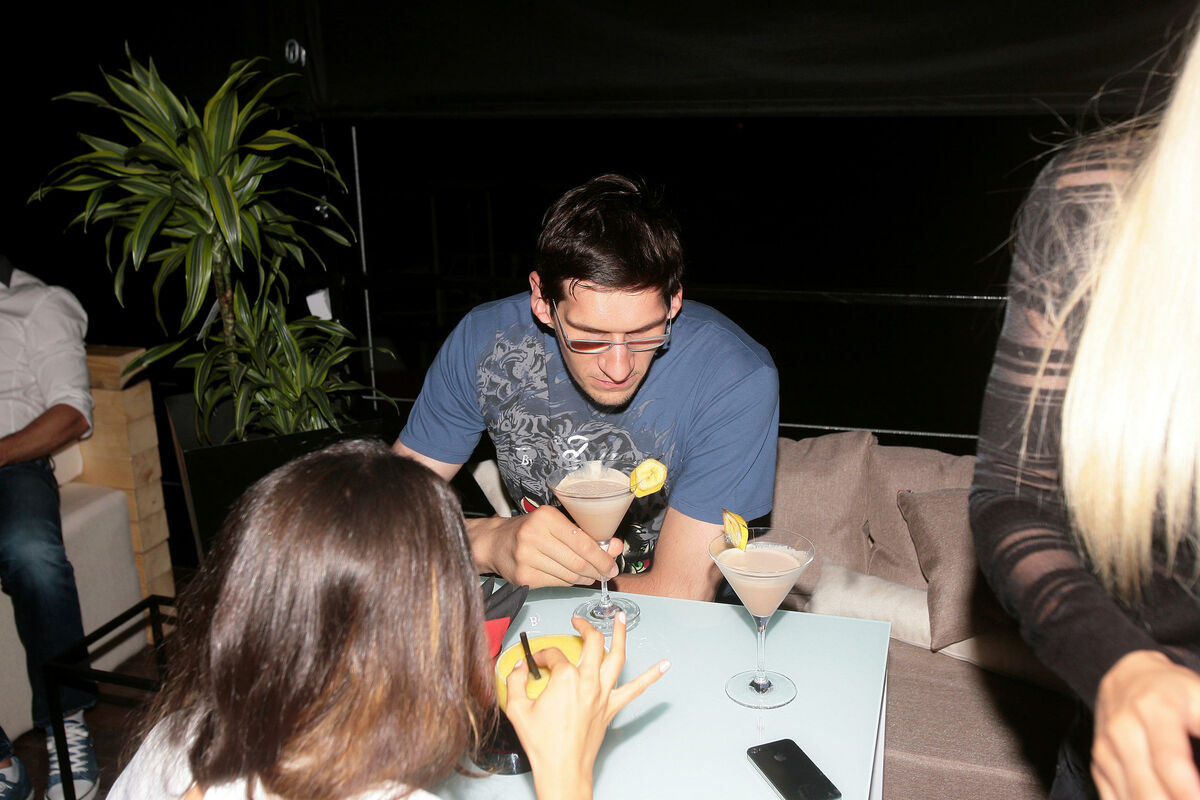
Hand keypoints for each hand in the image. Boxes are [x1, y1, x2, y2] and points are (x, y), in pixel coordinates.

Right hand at [469, 505, 621, 587]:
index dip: (602, 558)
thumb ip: (587, 535)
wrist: (496, 542)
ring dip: (585, 579)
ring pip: (569, 576)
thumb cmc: (531, 530)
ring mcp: (526, 559)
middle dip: (597, 571)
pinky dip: (569, 583)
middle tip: (606, 573)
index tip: (612, 565)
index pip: (583, 542)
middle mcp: (533, 536)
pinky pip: (557, 584)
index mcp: (546, 517)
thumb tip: (615, 548)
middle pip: (577, 563)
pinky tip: (572, 578)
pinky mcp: (523, 577)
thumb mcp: (559, 523)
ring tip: (590, 575)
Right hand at [504, 614, 669, 799]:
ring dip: (621, 635)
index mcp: (565, 679)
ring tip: (622, 620)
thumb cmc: (544, 744)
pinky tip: (664, 665)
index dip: (541, 655)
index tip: (535, 661)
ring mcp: (603, 694)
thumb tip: (518, 667)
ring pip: (617, 656)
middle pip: (592, 644)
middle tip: (578, 622)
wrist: (562, 768)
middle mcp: (588, 681)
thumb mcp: (517, 709)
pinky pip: (637, 688)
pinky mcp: (612, 708)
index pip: (553, 655)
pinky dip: (652, 675)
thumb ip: (514, 681)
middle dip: (584, 627)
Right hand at [1093, 650, 1199, 799]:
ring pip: (1132, 799)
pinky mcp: (1100, 765)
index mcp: (1155, 710)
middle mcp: (1124, 730)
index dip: (1186, 789)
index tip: (1198, 798)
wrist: (1128, 678)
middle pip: (1148, 789)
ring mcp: (1107, 749)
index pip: (1169, 760)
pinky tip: (1160, 799)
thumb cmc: (1175, 692)